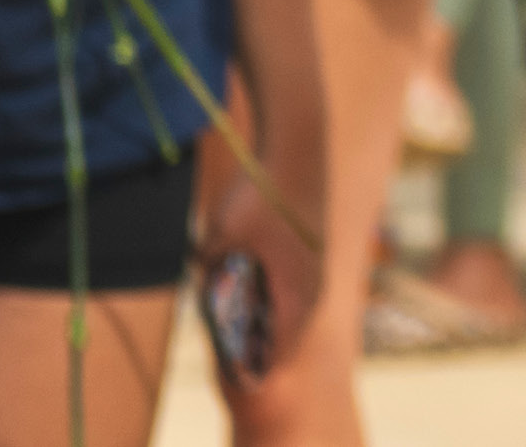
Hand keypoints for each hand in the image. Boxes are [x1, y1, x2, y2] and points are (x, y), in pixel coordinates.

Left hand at [191, 137, 321, 376]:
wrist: (297, 146)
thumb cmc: (260, 196)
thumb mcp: (220, 239)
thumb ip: (212, 272)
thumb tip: (206, 287)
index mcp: (295, 293)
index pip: (277, 353)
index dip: (253, 370)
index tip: (230, 380)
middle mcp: (314, 286)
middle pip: (287, 335)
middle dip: (259, 346)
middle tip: (230, 355)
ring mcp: (318, 266)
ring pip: (294, 310)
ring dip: (270, 320)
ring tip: (239, 323)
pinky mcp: (315, 248)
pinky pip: (297, 288)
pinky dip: (277, 297)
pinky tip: (254, 286)